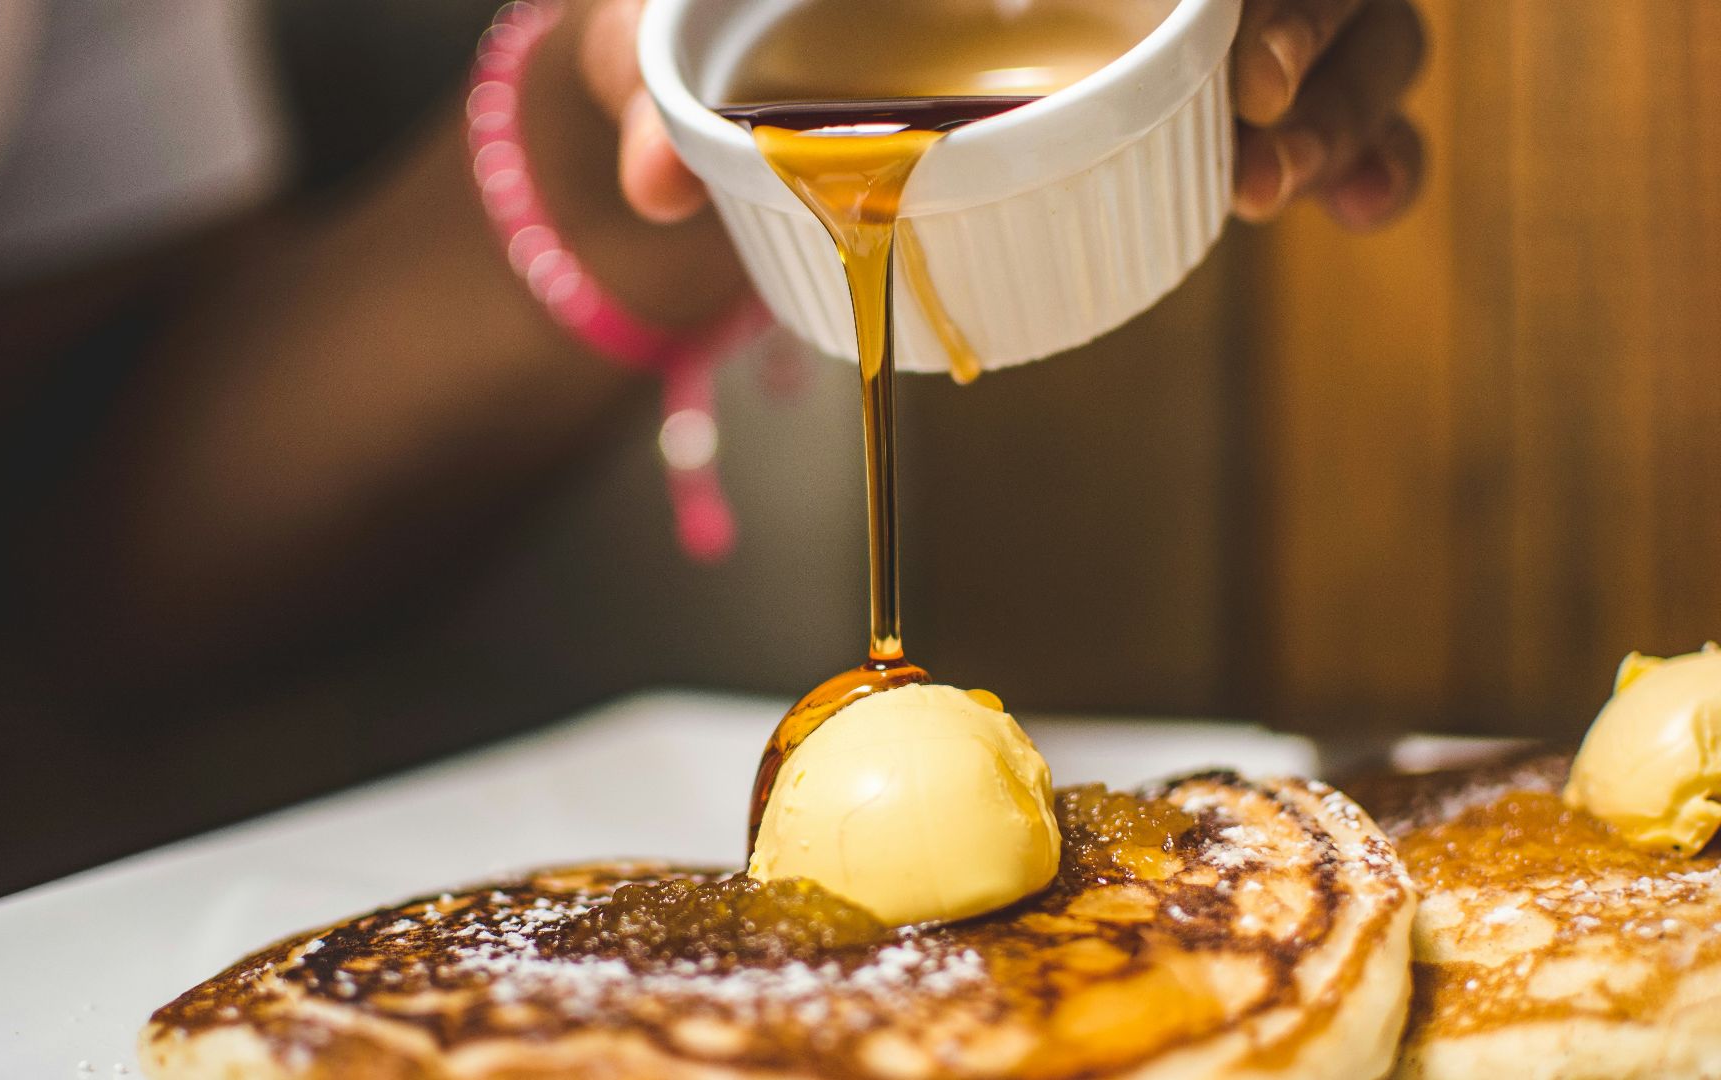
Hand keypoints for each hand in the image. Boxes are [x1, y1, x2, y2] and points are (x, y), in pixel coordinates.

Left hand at [594, 0, 1424, 232]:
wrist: (738, 60)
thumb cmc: (720, 22)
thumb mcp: (672, 36)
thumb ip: (660, 90)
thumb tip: (655, 181)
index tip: (1236, 47)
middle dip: (1326, 34)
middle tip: (1260, 125)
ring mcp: (1188, 25)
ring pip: (1355, 27)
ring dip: (1354, 103)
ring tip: (1281, 193)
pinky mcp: (1209, 104)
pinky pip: (1332, 113)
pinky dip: (1369, 156)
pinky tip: (1357, 210)